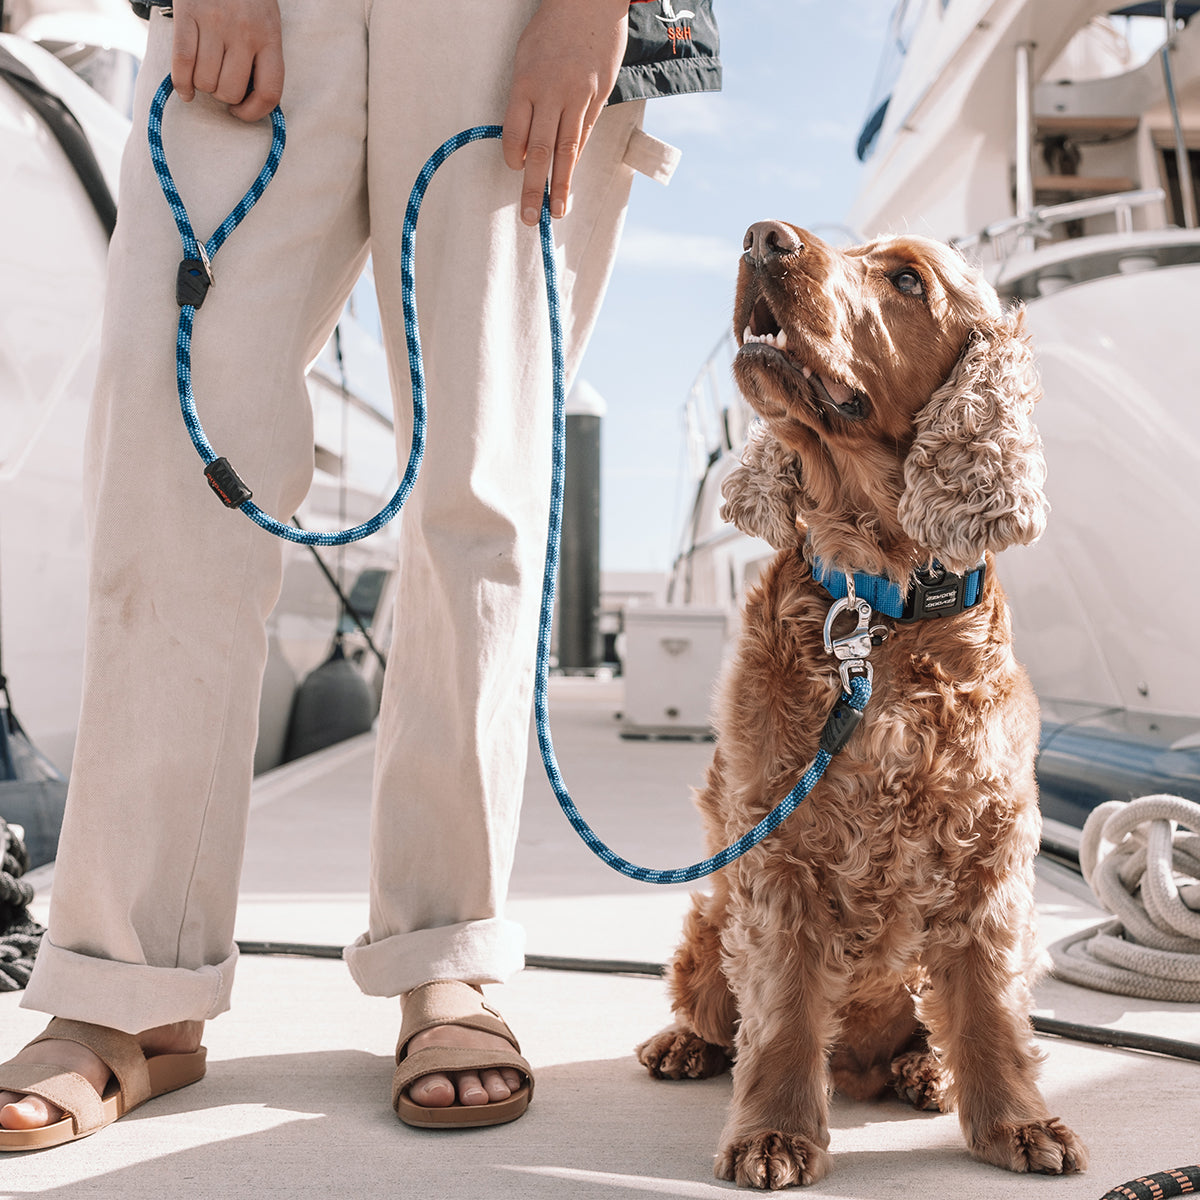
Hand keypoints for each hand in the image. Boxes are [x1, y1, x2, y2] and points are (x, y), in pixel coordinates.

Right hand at [169, 0, 284, 122]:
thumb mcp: (266, 22)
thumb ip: (262, 55)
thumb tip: (250, 99)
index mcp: (270, 37)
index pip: (269, 92)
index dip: (254, 113)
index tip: (242, 113)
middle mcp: (244, 32)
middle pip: (230, 91)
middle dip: (223, 96)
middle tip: (219, 83)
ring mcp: (215, 23)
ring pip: (206, 81)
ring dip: (202, 87)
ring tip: (205, 74)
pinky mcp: (188, 14)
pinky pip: (182, 62)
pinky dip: (182, 84)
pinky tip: (185, 91)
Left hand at [502, 0, 628, 225]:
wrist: (590, 0)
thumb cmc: (552, 29)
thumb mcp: (526, 57)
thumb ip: (526, 100)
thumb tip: (528, 144)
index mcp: (525, 83)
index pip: (515, 134)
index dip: (514, 158)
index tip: (516, 168)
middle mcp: (551, 93)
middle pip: (540, 151)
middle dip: (533, 188)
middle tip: (530, 217)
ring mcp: (578, 96)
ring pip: (567, 150)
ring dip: (561, 185)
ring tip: (558, 211)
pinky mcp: (600, 96)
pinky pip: (585, 133)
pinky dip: (577, 157)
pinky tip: (572, 176)